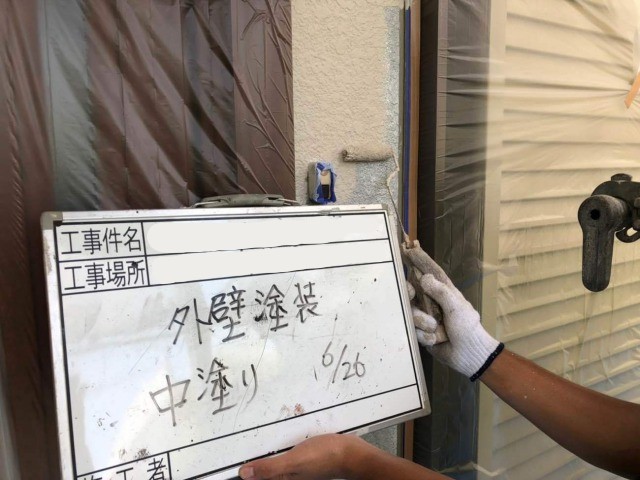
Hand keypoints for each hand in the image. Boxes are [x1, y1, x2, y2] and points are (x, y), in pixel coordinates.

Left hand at [238, 434, 352, 479]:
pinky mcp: (305, 463)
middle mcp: (290, 479)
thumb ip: (270, 468)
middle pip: (267, 477)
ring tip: (253, 458)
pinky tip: (277, 448)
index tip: (235, 468)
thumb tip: (244, 473)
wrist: (352, 454)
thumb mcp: (294, 461)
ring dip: (265, 463)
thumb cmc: (324, 457)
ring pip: (275, 470)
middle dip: (255, 469)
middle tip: (242, 462)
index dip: (248, 475)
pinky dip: (277, 456)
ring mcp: (298, 471)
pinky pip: (285, 462)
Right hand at [403, 241, 500, 378]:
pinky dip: (423, 335)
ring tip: (434, 328)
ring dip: (421, 320)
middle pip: (412, 290)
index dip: (420, 260)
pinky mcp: (420, 332)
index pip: (430, 272)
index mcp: (443, 291)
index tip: (409, 249)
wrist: (469, 355)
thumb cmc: (467, 328)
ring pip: (410, 312)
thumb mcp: (457, 307)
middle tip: (410, 293)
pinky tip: (434, 339)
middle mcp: (431, 301)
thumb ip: (440, 292)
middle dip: (410, 293)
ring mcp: (424, 316)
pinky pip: (412, 329)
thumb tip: (422, 278)